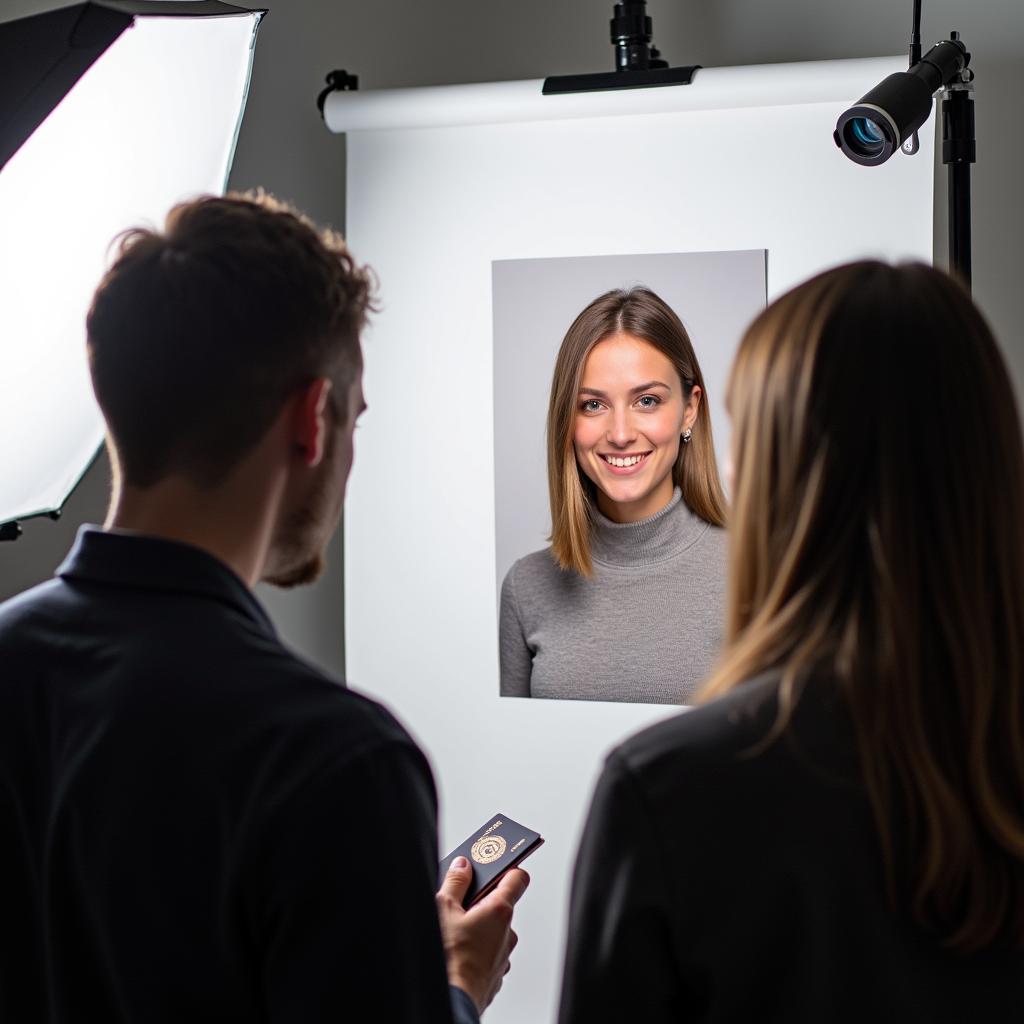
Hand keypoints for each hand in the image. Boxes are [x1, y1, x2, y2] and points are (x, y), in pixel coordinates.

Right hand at [436, 858, 529, 1013]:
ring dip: (477, 928)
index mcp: (499, 911)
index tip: (496, 862)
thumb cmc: (448, 957)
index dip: (507, 867)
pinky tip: (456, 952)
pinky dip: (476, 949)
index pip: (517, 878)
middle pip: (500, 905)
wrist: (451, 1000)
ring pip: (493, 931)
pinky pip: (488, 953)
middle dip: (481, 901)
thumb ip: (455, 882)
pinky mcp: (495, 974)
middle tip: (458, 900)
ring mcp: (503, 956)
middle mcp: (508, 933)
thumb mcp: (443, 909)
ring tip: (452, 932)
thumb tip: (463, 866)